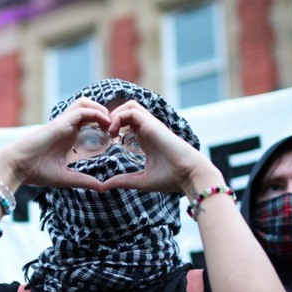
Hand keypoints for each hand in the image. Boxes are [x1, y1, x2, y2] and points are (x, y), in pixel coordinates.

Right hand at [0, 98, 109, 190]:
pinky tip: (105, 123)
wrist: (18, 167)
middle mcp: (67, 127)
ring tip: (112, 122)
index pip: (88, 122)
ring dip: (101, 109)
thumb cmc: (36, 172)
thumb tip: (102, 188)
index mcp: (68, 137)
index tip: (115, 138)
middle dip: (105, 114)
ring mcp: (63, 123)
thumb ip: (84, 180)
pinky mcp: (61, 122)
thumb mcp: (66, 178)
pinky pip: (82, 110)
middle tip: (116, 128)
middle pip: (88, 108)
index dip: (103, 125)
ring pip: (85, 104)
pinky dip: (95, 113)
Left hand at [102, 100, 219, 194]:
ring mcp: (150, 125)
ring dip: (114, 115)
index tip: (105, 140)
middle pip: (127, 109)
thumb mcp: (141, 180)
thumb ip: (123, 180)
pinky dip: (119, 118)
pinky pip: (131, 111)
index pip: (127, 122)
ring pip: (129, 105)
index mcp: (146, 138)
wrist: (188, 174)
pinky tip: (114, 133)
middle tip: (103, 133)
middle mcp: (148, 129)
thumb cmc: (170, 178)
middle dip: (111, 117)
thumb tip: (104, 186)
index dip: (113, 126)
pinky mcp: (152, 124)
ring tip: (108, 131)